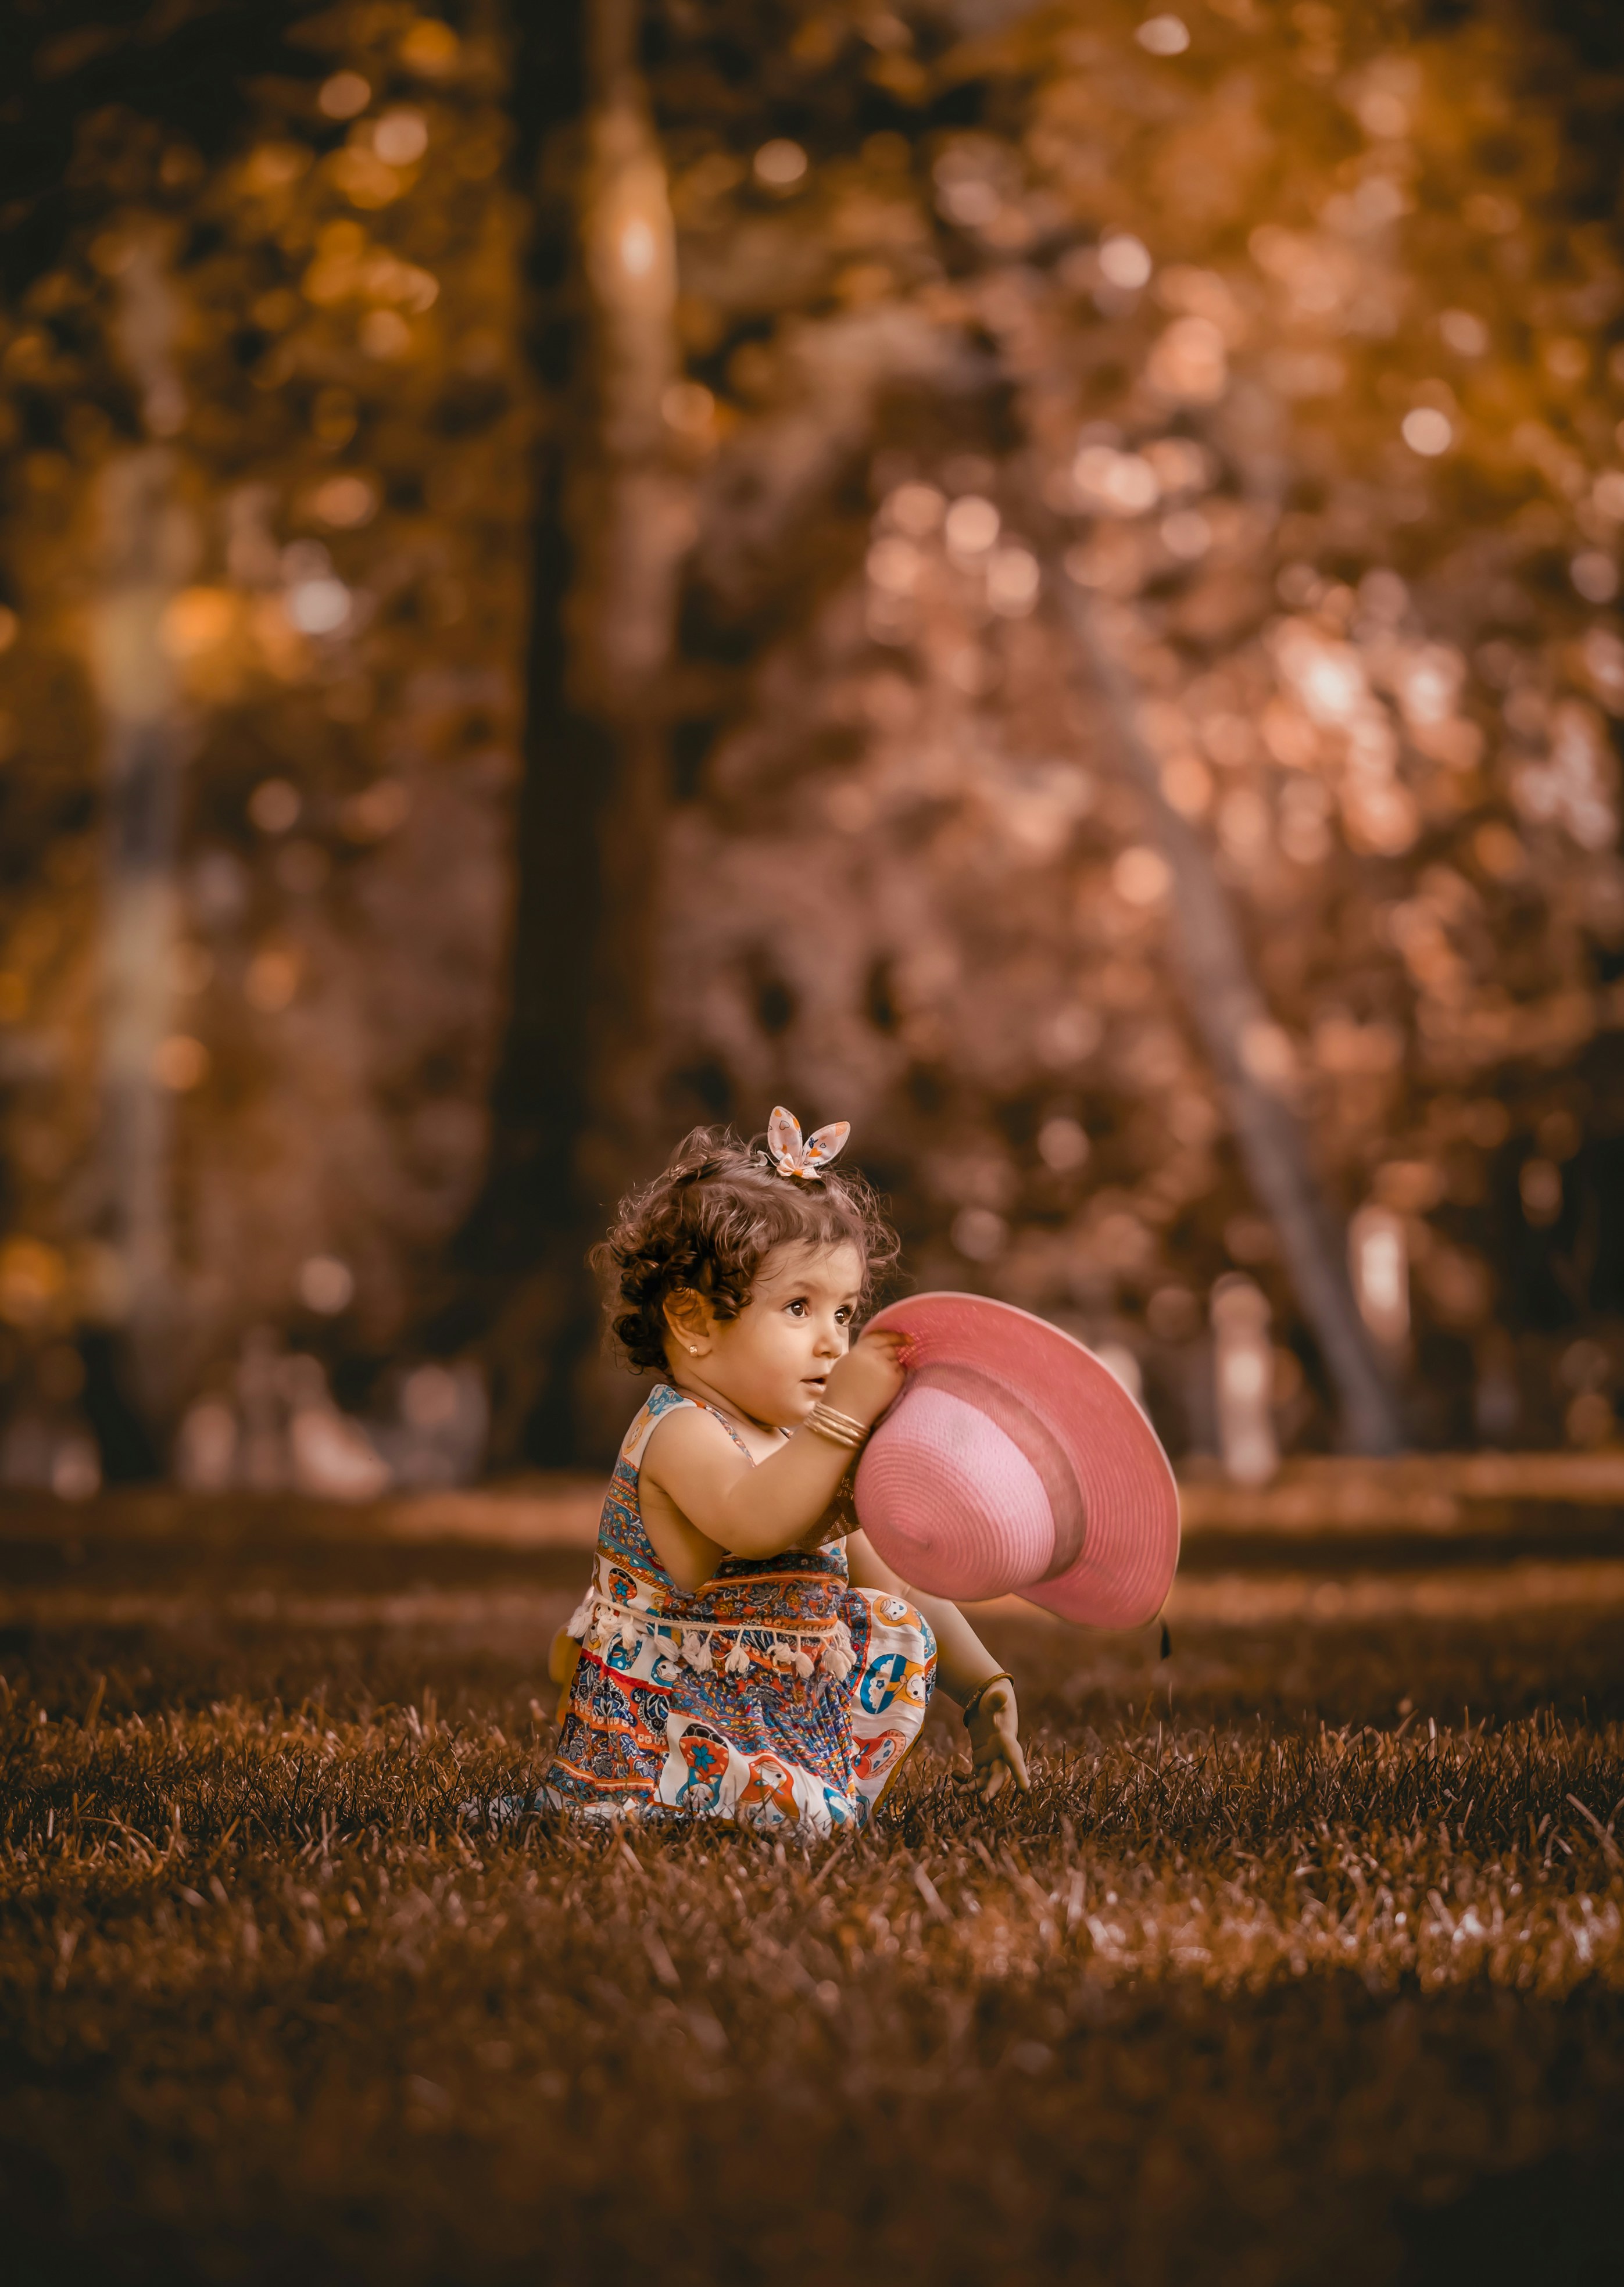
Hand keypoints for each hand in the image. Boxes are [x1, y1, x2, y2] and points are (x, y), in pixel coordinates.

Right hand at [823, 1326, 907, 1427]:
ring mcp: (886, 1368)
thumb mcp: (844, 1364)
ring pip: (897, 1360)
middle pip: (891, 1348)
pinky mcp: (894, 1381)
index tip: (905, 1337)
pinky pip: (901, 1372)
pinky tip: (887, 1384)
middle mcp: (874, 1356)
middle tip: (899, 1357)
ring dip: (894, 1365)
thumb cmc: (839, 1391)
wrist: (845, 1413)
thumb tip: (873, 1350)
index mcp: (859, 1350)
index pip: (880, 1336)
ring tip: (883, 1378)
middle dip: (894, 1352)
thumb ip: (859, 1353)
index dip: (893, 1336)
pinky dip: (898, 1375)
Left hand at [954, 1679, 1029, 1802]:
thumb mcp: (994, 1698)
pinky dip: (965, 1779)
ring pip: (985, 1780)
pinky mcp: (982, 1763)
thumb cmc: (994, 1702)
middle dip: (992, 1788)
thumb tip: (1001, 1694)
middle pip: (999, 1775)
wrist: (991, 1708)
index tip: (1025, 1791)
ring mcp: (992, 1761)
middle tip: (983, 1801)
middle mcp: (1002, 1755)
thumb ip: (996, 1700)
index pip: (1015, 1758)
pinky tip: (954, 1775)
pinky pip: (975, 1776)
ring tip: (958, 1793)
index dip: (1020, 1774)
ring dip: (974, 1789)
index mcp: (1007, 1741)